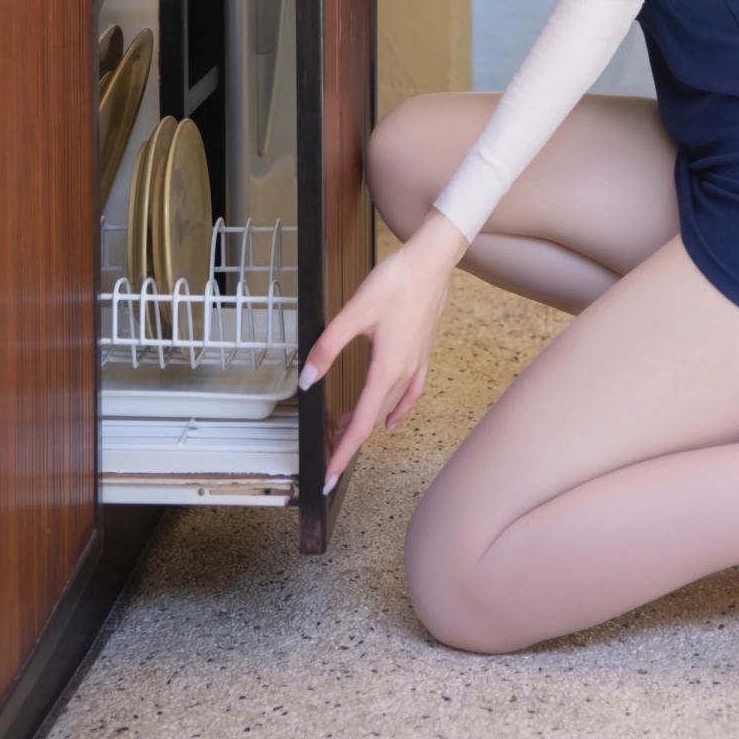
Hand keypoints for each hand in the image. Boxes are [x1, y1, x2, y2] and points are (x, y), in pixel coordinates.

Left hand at [298, 234, 454, 491]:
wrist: (432, 262)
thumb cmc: (396, 283)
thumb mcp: (353, 314)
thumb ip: (327, 348)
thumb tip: (307, 379)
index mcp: (386, 370)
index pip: (360, 424)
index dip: (342, 453)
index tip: (328, 477)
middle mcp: (403, 374)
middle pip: (373, 420)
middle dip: (348, 439)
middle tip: (325, 451)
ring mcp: (416, 364)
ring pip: (389, 407)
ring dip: (366, 422)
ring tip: (344, 428)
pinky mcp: (421, 352)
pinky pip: (410, 392)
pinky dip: (398, 408)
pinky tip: (392, 416)